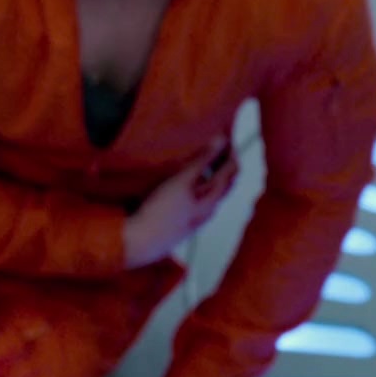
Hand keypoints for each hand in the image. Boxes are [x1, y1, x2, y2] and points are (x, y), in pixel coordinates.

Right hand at [123, 138, 238, 269]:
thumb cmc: (162, 212)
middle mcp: (209, 208)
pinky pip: (200, 200)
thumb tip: (221, 140)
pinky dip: (200, 186)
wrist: (143, 242)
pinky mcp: (185, 221)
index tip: (225, 134)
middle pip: (226, 182)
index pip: (232, 169)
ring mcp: (197, 217)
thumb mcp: (181, 181)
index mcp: (213, 197)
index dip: (231, 151)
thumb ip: (201, 160)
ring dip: (212, 175)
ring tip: (202, 160)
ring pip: (213, 193)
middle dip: (225, 163)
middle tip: (218, 145)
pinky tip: (186, 184)